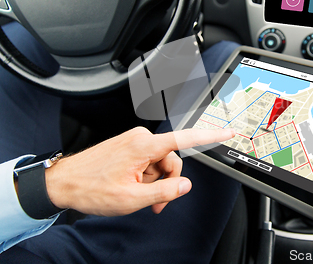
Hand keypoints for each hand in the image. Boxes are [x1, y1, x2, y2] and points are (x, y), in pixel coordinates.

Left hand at [45, 127, 234, 215]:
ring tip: (139, 197)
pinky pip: (149, 162)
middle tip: (156, 202)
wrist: (63, 183)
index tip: (227, 131)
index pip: (184, 139)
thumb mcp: (132, 198)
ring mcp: (134, 142)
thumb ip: (164, 191)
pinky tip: (133, 188)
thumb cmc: (91, 188)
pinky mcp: (129, 147)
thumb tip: (185, 186)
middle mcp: (140, 138)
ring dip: (155, 183)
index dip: (209, 136)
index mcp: (143, 145)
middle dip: (167, 183)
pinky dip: (146, 178)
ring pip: (160, 163)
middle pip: (172, 160)